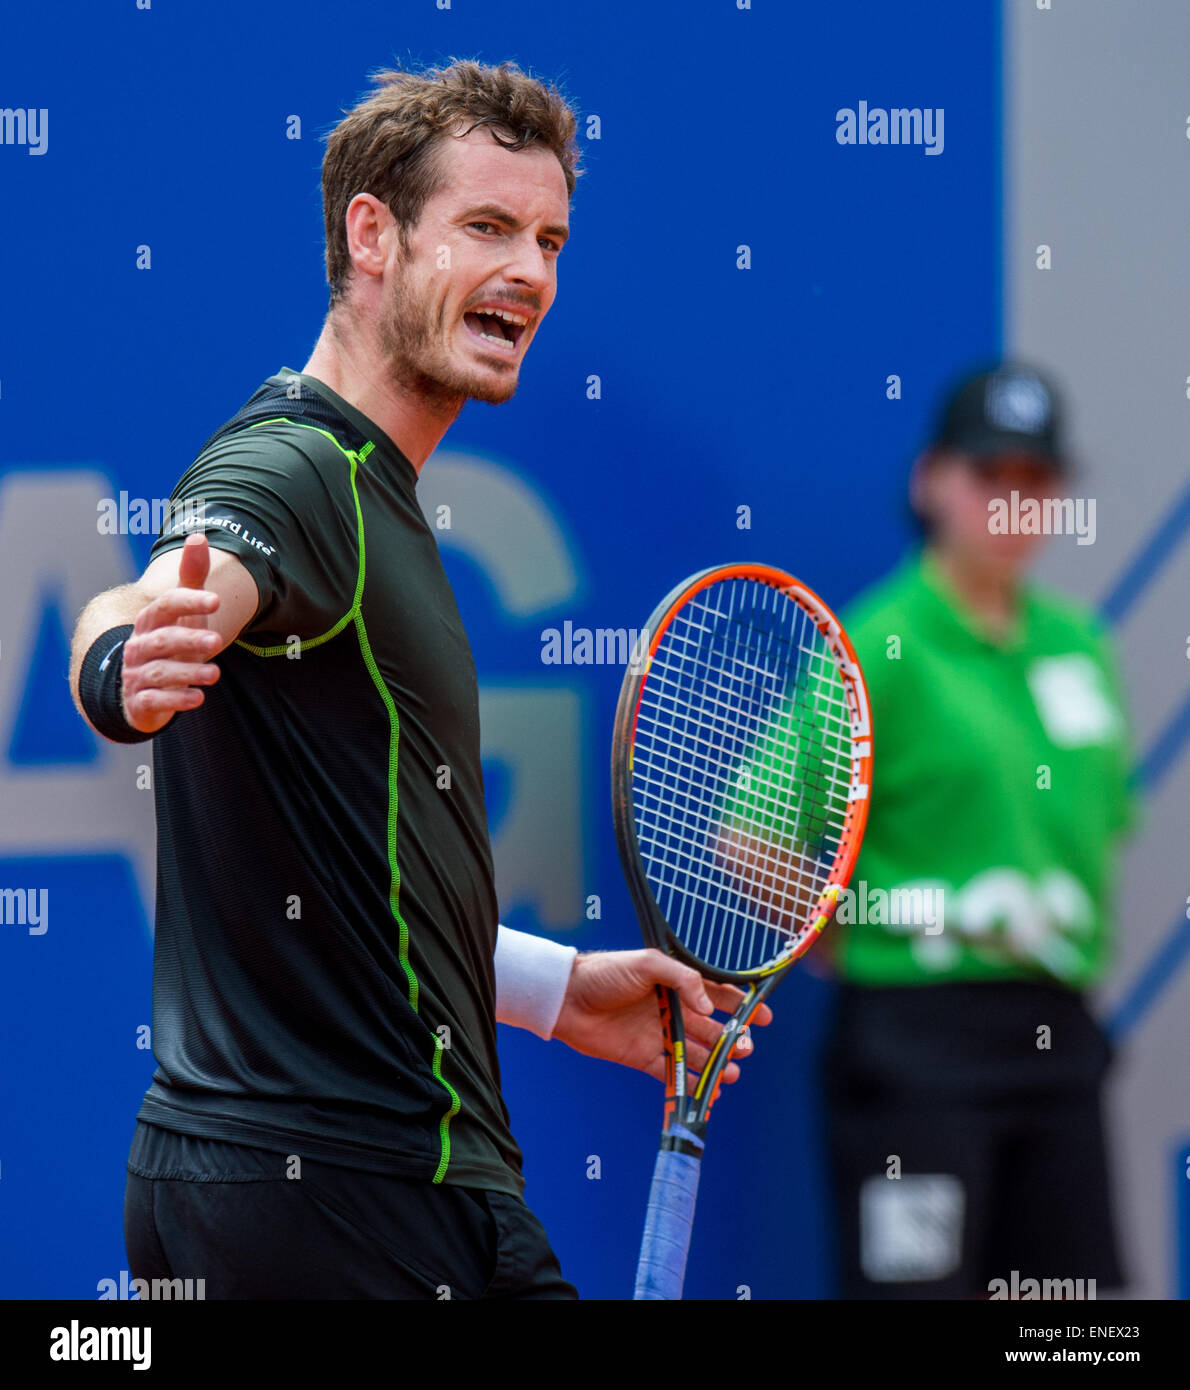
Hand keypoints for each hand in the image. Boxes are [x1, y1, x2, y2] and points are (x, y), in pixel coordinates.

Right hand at [122, 534, 222, 732]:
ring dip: (187, 673)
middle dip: (188, 640)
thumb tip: (198, 535)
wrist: (142, 687)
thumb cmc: (169, 643)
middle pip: (161, 640)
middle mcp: (139, 646)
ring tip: (215, 674)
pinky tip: (198, 698)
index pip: (165, 606)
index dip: (189, 601)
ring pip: (159, 672)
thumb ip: (192, 578)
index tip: (217, 601)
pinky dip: (175, 700)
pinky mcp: (140, 702)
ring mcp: (136, 675)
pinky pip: (154, 700)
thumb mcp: (183, 613)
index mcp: (149, 621)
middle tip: (217, 642)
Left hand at [551, 947, 772, 1084]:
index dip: (740, 1005)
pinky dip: (689, 1084)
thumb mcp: (648, 963)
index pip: (716, 995)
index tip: (763, 1017)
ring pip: (696, 1054)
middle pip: (711, 1029)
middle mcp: (671, 1011)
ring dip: (715, 1065)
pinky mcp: (642, 1057)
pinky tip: (705, 1092)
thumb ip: (682, 979)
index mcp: (674, 985)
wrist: (567, 998)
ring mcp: (658, 1035)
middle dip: (732, 1040)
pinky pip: (671, 1074)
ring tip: (730, 1074)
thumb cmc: (605, 973)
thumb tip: (708, 1005)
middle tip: (744, 1049)